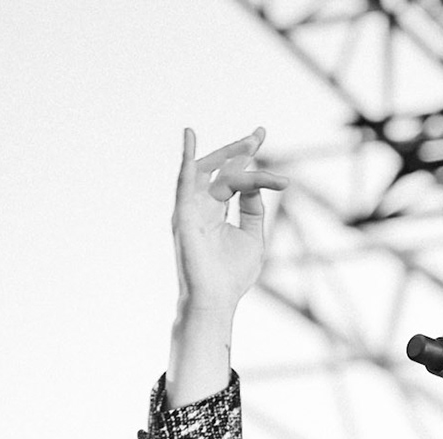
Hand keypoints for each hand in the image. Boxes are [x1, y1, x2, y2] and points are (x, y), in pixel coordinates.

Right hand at [171, 127, 288, 316]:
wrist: (216, 299)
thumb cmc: (232, 275)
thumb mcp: (252, 236)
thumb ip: (252, 209)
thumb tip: (255, 183)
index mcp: (217, 211)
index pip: (232, 177)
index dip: (246, 159)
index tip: (260, 137)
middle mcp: (202, 205)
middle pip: (220, 170)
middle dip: (239, 151)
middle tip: (258, 135)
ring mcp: (191, 208)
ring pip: (208, 172)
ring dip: (227, 155)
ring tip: (249, 142)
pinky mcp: (183, 214)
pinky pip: (183, 181)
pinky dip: (186, 159)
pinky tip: (189, 137)